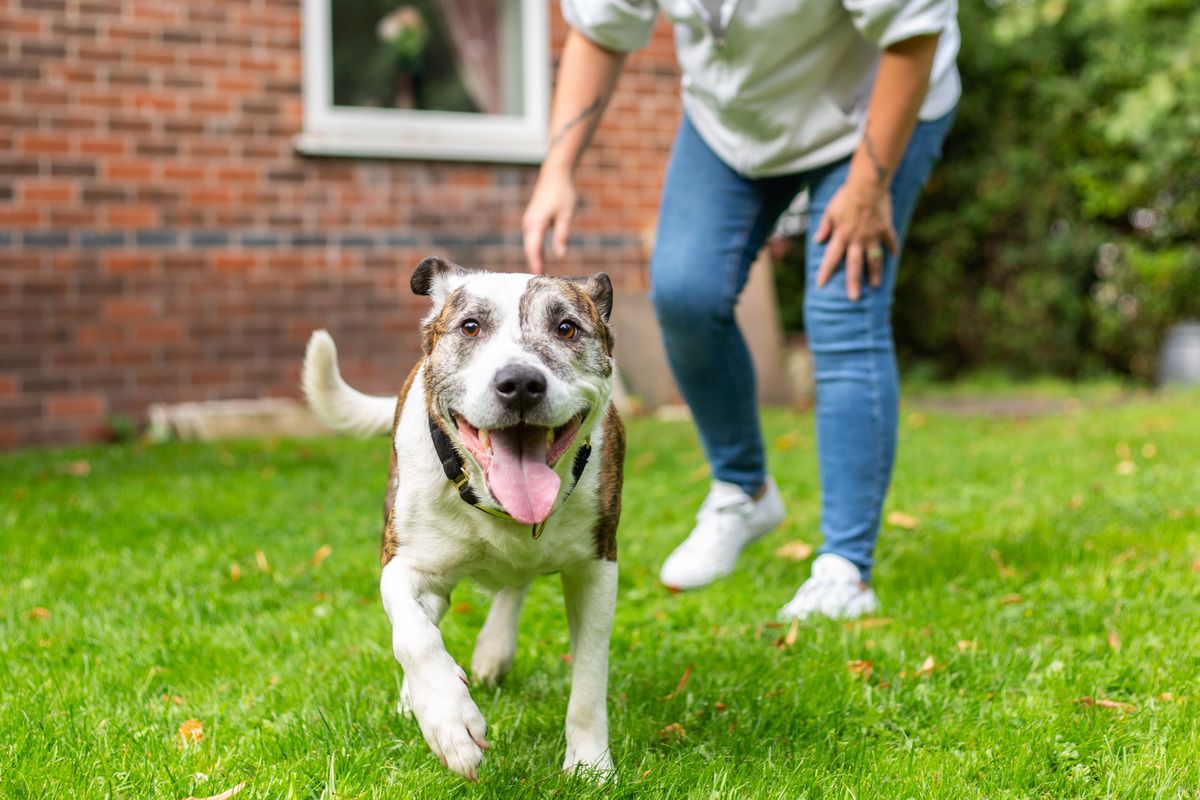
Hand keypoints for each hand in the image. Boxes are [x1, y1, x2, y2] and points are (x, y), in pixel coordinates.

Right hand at [522, 171, 576, 274]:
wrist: (555, 173)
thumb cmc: (563, 192)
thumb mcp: (566, 215)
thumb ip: (562, 235)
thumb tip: (560, 256)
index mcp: (536, 223)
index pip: (534, 250)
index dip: (536, 265)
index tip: (540, 278)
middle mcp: (528, 224)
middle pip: (530, 250)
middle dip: (535, 264)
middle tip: (541, 283)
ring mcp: (529, 222)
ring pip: (530, 245)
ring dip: (535, 258)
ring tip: (541, 275)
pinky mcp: (532, 220)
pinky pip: (531, 239)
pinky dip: (535, 250)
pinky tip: (541, 260)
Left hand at [813, 177, 897, 300]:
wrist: (868, 185)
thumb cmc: (846, 196)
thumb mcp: (830, 211)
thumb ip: (824, 227)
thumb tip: (817, 240)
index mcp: (842, 236)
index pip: (831, 258)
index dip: (825, 271)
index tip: (821, 285)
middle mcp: (857, 240)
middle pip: (854, 265)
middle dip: (853, 283)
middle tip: (853, 298)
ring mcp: (873, 236)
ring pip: (874, 259)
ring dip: (874, 273)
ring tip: (875, 285)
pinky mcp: (885, 229)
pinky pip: (890, 241)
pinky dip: (892, 248)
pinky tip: (894, 255)